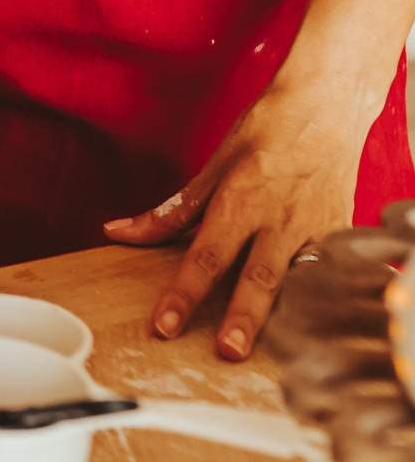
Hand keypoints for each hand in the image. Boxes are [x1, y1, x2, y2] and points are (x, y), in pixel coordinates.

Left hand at [103, 74, 373, 359]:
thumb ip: (172, 210)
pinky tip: (313, 327)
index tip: (165, 326)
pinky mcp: (344, 230)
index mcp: (241, 201)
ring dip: (288, 319)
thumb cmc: (265, 131)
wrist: (327, 106)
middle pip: (258, 277)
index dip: (183, 294)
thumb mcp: (214, 166)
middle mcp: (281, 218)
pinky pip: (333, 271)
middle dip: (242, 318)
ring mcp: (318, 227)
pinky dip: (323, 298)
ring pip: (302, 281)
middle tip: (226, 353)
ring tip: (276, 355)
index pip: (205, 256)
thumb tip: (118, 232)